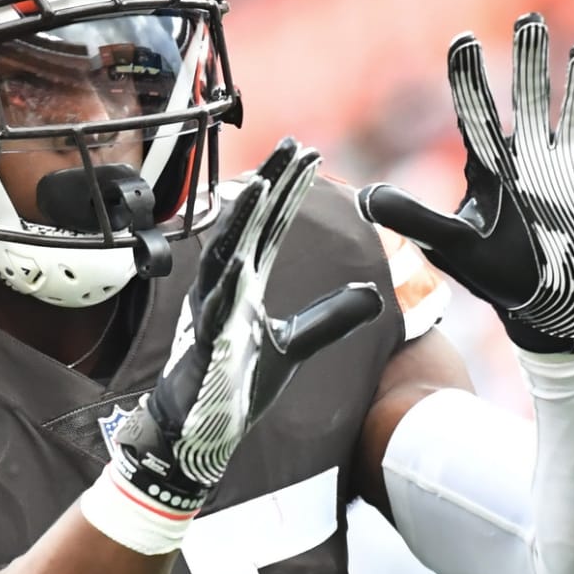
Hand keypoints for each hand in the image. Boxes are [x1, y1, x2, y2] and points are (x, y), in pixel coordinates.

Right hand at [110, 137, 383, 513]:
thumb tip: (374, 294)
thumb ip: (331, 317)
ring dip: (246, 219)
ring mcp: (212, 308)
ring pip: (226, 252)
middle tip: (293, 145)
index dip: (291, 191)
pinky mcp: (205, 339)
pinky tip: (241, 258)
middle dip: (271, 184)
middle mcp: (226, 285)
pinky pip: (215, 303)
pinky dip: (227, 278)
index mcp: (245, 281)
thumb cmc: (237, 382)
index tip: (311, 156)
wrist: (199, 429)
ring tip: (266, 184)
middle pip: (251, 225)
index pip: (273, 225)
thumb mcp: (296, 344)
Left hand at [358, 13, 573, 352]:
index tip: (463, 39)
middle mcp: (530, 158)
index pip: (477, 114)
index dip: (470, 77)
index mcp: (492, 167)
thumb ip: (414, 218)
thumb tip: (366, 198)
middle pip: (530, 98)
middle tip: (530, 19)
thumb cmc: (498, 274)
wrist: (549, 305)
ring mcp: (570, 168)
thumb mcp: (453, 246)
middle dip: (531, 60)